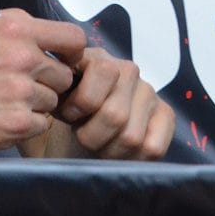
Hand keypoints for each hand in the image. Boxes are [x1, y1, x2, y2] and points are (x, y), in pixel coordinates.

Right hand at [0, 7, 83, 154]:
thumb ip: (0, 24)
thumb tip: (28, 28)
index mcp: (12, 27)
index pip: (73, 38)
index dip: (70, 53)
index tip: (61, 60)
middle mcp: (22, 56)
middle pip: (64, 75)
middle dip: (46, 83)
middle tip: (16, 87)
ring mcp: (21, 91)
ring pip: (52, 102)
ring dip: (32, 105)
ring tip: (0, 103)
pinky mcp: (18, 123)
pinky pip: (41, 125)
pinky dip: (23, 125)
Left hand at [54, 44, 174, 159]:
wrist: (72, 133)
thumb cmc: (58, 111)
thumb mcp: (49, 96)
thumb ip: (51, 86)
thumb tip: (56, 85)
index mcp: (96, 57)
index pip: (103, 73)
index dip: (80, 103)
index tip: (66, 115)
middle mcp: (128, 69)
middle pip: (115, 114)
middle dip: (90, 135)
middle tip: (80, 136)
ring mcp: (149, 92)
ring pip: (131, 136)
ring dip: (107, 150)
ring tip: (95, 144)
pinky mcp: (166, 115)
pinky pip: (152, 147)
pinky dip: (129, 158)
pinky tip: (114, 151)